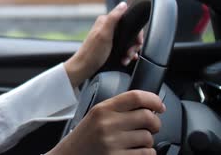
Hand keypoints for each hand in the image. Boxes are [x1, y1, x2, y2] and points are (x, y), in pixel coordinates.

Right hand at [48, 90, 165, 154]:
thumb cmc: (85, 138)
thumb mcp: (96, 116)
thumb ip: (117, 109)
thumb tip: (148, 106)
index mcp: (102, 110)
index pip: (135, 97)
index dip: (153, 100)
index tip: (160, 106)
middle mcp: (107, 125)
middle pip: (147, 117)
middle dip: (155, 123)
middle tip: (151, 127)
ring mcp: (113, 143)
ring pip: (148, 138)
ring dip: (147, 141)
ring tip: (134, 142)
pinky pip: (146, 154)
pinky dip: (144, 153)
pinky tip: (133, 152)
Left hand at [65, 2, 143, 87]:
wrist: (84, 67)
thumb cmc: (92, 53)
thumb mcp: (104, 34)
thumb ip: (113, 18)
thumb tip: (123, 4)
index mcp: (106, 21)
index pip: (128, 20)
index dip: (136, 31)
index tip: (137, 41)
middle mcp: (108, 27)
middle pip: (130, 32)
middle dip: (133, 44)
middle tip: (130, 52)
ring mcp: (109, 37)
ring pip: (128, 41)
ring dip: (130, 51)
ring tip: (127, 57)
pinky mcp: (110, 46)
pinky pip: (123, 48)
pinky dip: (126, 55)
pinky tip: (125, 59)